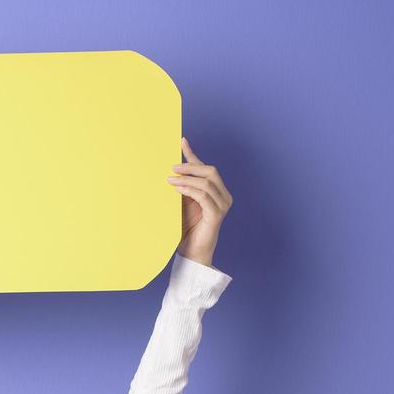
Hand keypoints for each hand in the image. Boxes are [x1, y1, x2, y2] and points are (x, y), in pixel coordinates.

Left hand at [166, 136, 231, 265]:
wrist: (191, 253)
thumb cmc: (186, 229)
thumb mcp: (181, 202)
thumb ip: (181, 186)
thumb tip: (170, 169)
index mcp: (217, 192)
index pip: (206, 169)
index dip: (193, 155)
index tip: (181, 141)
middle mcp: (223, 197)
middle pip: (210, 172)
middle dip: (191, 166)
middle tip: (172, 167)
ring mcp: (222, 206)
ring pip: (207, 183)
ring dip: (187, 179)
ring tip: (170, 180)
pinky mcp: (216, 215)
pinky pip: (204, 196)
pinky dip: (190, 190)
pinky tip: (178, 189)